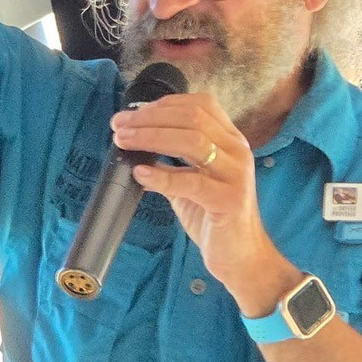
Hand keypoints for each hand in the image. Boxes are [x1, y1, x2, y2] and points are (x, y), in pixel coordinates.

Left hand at [111, 92, 298, 312]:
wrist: (242, 257)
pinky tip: (141, 173)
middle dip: (150, 118)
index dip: (163, 104)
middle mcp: (237, 151)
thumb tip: (134, 149)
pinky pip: (192, 181)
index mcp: (230, 140)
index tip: (132, 114)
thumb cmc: (214, 217)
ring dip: (152, 137)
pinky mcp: (229, 200)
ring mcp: (236, 174)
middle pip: (192, 118)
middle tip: (119, 126)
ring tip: (124, 141)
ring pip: (193, 141)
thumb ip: (168, 165)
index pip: (200, 105)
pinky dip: (163, 175)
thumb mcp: (188, 184)